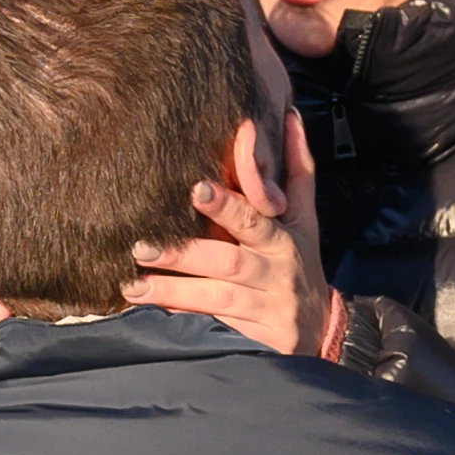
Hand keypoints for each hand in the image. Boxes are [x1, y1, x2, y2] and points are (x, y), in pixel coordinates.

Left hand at [126, 112, 343, 363]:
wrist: (320, 330)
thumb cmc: (300, 262)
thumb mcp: (304, 218)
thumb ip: (295, 168)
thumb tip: (289, 116)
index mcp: (285, 237)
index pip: (254, 218)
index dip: (228, 205)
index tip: (195, 189)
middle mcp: (276, 272)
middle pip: (229, 260)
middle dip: (186, 253)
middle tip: (142, 245)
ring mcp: (266, 308)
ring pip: (217, 297)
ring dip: (174, 290)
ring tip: (133, 284)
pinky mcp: (255, 338)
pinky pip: (214, 327)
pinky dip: (183, 319)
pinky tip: (150, 312)